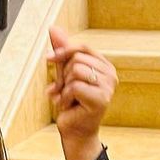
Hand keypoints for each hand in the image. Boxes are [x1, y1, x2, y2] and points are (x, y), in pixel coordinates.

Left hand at [45, 24, 116, 143]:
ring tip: (68, 98)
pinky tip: (69, 106)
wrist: (75, 131)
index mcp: (105, 66)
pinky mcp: (101, 99)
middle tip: (65, 91)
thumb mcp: (64, 73)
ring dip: (64, 87)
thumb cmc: (71, 103)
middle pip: (77, 59)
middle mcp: (110, 75)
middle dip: (64, 75)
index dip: (64, 51)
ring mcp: (108, 87)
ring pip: (76, 70)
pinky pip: (74, 86)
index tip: (49, 58)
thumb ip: (62, 51)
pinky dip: (65, 97)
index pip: (82, 48)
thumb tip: (53, 27)